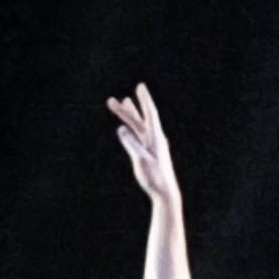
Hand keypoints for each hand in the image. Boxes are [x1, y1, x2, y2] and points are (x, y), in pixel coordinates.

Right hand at [107, 83, 181, 207]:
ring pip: (139, 126)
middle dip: (127, 109)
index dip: (145, 99)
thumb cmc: (155, 178)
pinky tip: (125, 126)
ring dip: (130, 115)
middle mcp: (155, 138)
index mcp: (156, 138)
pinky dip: (131, 128)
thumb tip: (120, 129)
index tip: (140, 86)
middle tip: (113, 100)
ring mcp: (152, 145)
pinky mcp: (149, 152)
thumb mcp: (141, 160)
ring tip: (123, 102)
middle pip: (140, 119)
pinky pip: (138, 135)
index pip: (150, 114)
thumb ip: (131, 144)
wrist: (165, 192)